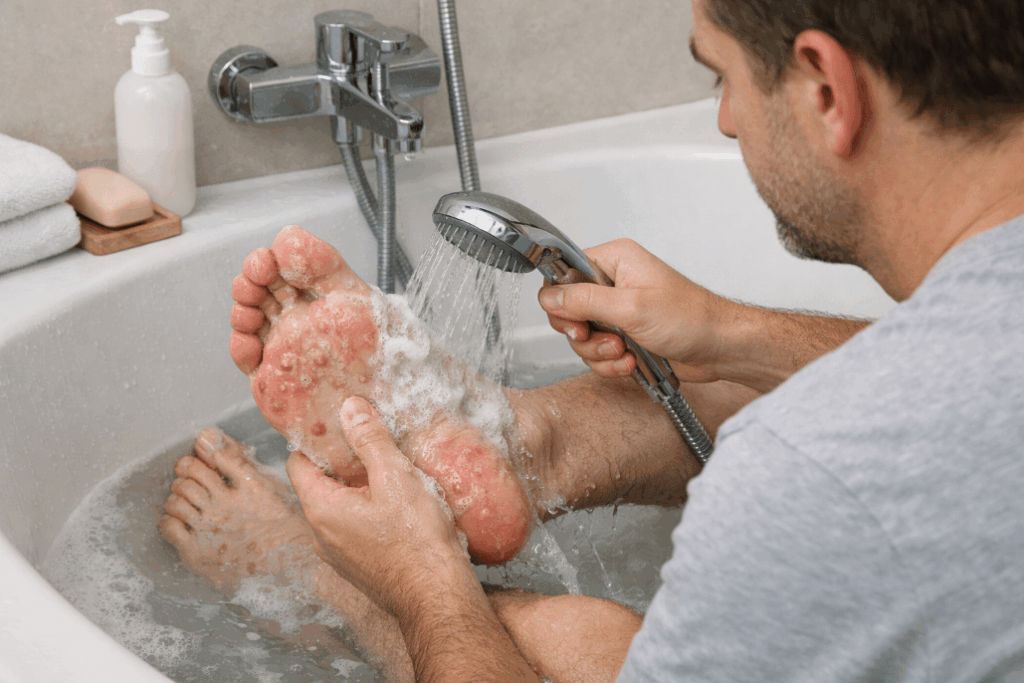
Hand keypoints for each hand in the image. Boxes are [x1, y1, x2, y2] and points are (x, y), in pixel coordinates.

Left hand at [286, 396, 470, 617]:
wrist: (437, 595)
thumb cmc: (416, 539)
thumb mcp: (395, 477)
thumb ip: (370, 440)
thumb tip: (349, 408)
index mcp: (321, 509)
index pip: (298, 463)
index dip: (314, 440)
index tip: (336, 423)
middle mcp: (322, 535)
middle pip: (319, 485)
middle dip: (342, 461)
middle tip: (368, 440)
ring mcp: (339, 555)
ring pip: (339, 508)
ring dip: (358, 488)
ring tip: (388, 468)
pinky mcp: (359, 566)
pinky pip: (354, 528)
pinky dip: (368, 510)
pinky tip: (398, 503)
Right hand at [537, 238, 730, 382]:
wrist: (720, 347)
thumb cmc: (691, 318)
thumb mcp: (631, 307)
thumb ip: (585, 301)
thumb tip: (550, 297)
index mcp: (614, 260)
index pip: (564, 276)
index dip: (564, 304)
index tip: (578, 324)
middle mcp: (613, 283)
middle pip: (568, 312)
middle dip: (585, 335)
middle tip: (607, 340)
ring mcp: (617, 311)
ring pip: (582, 337)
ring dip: (600, 353)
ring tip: (625, 353)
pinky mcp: (624, 334)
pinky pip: (598, 353)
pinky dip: (611, 363)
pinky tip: (631, 362)